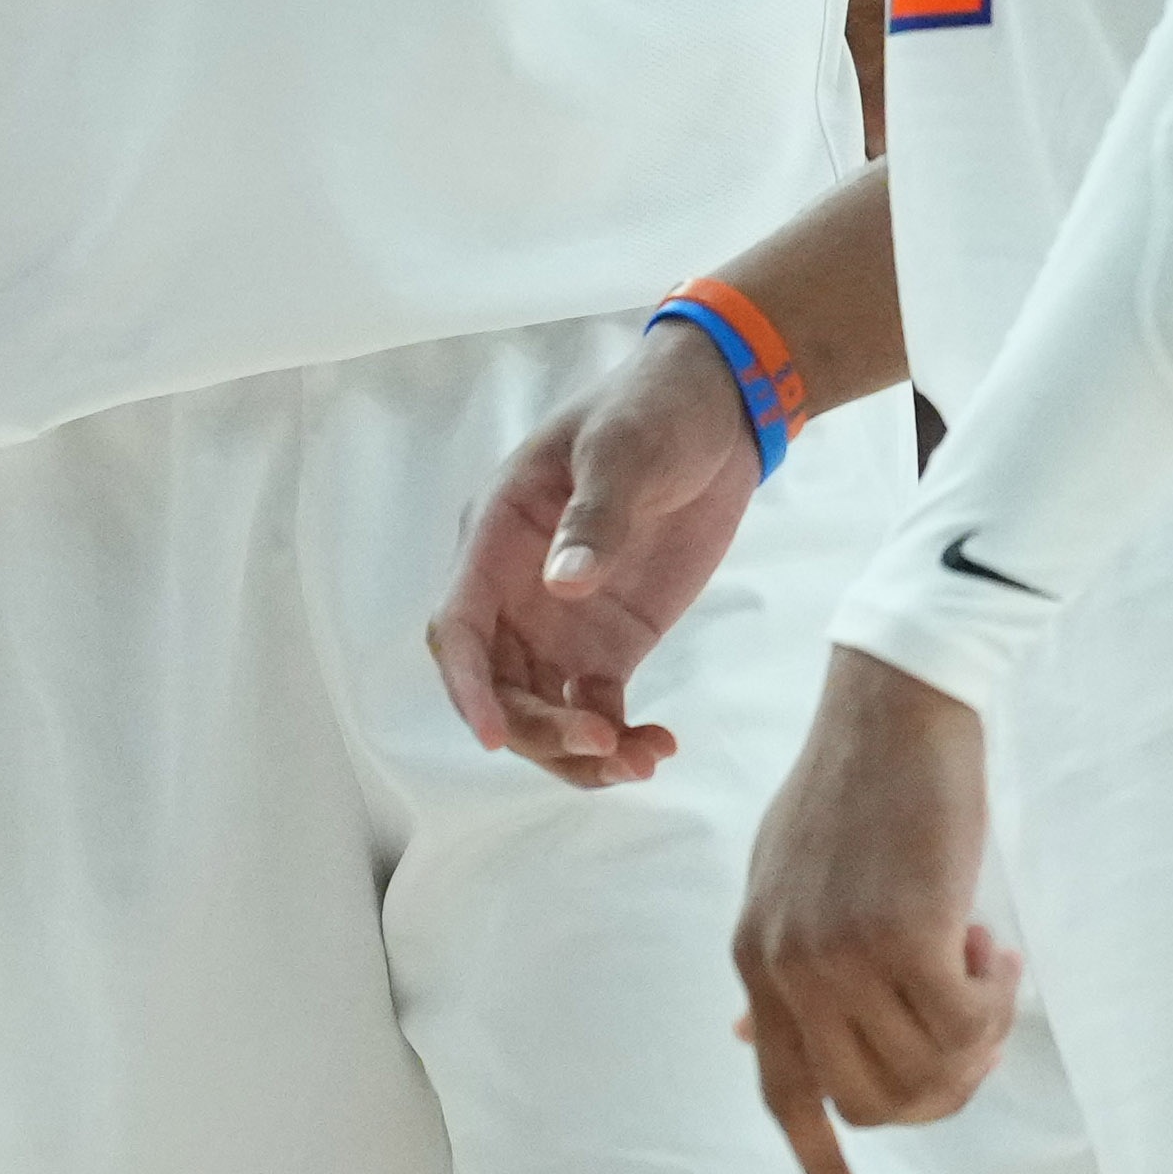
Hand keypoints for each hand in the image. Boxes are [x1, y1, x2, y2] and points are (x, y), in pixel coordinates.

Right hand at [427, 324, 766, 785]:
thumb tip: (562, 584)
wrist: (714, 413)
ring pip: (542, 710)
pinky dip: (618, 740)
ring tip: (641, 761)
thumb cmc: (652, 412)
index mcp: (496, 536)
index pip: (459, 626)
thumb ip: (595, 519)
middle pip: (497, 684)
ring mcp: (561, 621)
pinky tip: (660, 746)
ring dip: (578, 750)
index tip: (494, 737)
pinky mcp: (610, 641)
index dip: (468, 686)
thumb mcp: (624, 452)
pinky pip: (595, 708)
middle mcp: (515, 590)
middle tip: (602, 745)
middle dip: (537, 729)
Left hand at [730, 645, 1016, 1173]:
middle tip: (977, 1021)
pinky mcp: (899, 936)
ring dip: (977, 1036)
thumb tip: (756, 1040)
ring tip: (985, 962)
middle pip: (873, 1103)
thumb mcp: (789, 882)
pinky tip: (994, 943)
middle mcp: (784, 968)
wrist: (893, 712)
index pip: (782, 1093)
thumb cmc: (858, 794)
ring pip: (929, 1071)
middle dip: (942, 1085)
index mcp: (754, 958)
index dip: (819, 1162)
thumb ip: (781, 964)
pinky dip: (997, 998)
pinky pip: (967, 1023)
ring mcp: (837, 956)